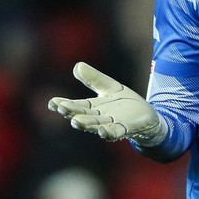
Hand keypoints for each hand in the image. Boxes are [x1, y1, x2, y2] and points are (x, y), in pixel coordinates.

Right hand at [48, 62, 164, 143]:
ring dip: (86, 124)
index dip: (64, 104)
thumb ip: (94, 78)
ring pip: (96, 125)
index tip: (52, 102)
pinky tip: (103, 132)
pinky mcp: (126, 129)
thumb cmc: (124, 103)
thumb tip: (77, 65)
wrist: (146, 116)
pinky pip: (115, 132)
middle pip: (83, 115)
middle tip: (62, 109)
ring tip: (76, 121)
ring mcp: (112, 124)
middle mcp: (99, 118)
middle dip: (72, 113)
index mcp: (93, 107)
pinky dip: (109, 133)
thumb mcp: (110, 87)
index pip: (76, 105)